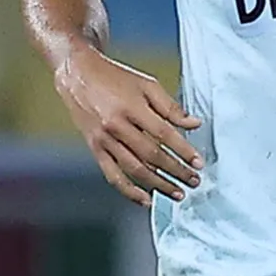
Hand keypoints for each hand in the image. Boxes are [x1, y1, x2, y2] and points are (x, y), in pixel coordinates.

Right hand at [54, 43, 200, 205]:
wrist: (78, 75)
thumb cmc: (114, 77)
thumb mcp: (147, 84)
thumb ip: (171, 107)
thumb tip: (194, 124)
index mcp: (131, 107)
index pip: (164, 134)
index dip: (183, 151)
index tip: (198, 163)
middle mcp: (116, 126)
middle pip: (151, 155)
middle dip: (176, 171)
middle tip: (193, 181)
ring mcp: (104, 140)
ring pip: (134, 169)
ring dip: (158, 185)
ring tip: (177, 193)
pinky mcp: (95, 149)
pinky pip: (113, 175)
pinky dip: (129, 191)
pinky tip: (145, 200)